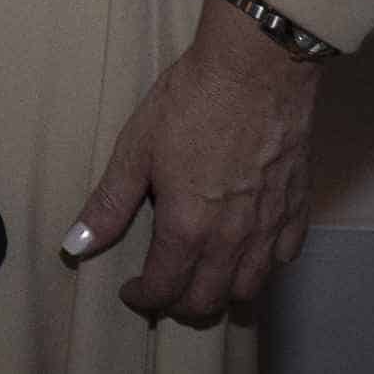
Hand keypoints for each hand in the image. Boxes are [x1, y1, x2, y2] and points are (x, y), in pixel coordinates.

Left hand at [64, 0, 323, 324]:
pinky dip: (265, 267)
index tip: (132, 291)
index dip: (144, 297)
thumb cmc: (191, 102)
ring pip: (250, 288)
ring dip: (224, 294)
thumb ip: (109, 204)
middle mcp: (233, 240)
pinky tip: (251, 252)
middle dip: (180, 304)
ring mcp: (270, 226)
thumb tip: (76, 245)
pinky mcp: (297, 207)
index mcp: (188, 228)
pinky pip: (285, 257)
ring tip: (204, 280)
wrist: (256, 69)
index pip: (165, 288)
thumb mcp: (136, 148)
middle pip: (208, 300)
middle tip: (163, 290)